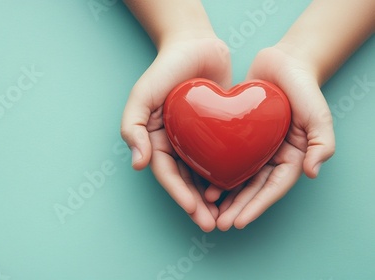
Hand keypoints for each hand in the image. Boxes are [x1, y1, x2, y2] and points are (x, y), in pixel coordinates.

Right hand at [121, 36, 230, 230]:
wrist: (196, 45)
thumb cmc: (165, 69)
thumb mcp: (141, 96)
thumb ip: (133, 128)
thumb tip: (138, 164)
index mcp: (156, 140)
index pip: (167, 175)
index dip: (180, 196)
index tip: (196, 212)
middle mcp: (176, 144)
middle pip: (186, 181)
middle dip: (197, 206)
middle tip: (213, 224)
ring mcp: (197, 140)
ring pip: (205, 175)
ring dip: (213, 198)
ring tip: (226, 216)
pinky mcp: (218, 132)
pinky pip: (223, 157)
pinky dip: (228, 176)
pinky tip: (239, 190)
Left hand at [205, 45, 335, 230]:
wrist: (282, 63)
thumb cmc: (303, 87)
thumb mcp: (318, 113)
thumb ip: (320, 142)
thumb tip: (312, 172)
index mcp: (291, 157)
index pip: (273, 189)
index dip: (256, 207)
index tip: (238, 222)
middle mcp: (271, 156)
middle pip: (253, 189)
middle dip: (236, 208)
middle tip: (218, 223)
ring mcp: (254, 148)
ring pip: (237, 177)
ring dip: (224, 195)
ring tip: (206, 208)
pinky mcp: (237, 136)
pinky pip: (225, 157)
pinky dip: (215, 171)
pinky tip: (200, 181)